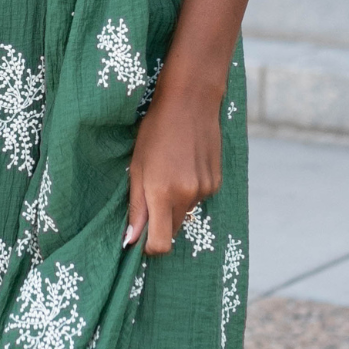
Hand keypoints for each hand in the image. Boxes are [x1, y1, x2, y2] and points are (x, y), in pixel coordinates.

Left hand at [124, 80, 222, 255]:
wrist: (190, 102)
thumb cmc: (155, 131)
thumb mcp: (137, 166)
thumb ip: (136, 206)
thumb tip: (131, 239)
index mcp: (162, 193)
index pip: (160, 244)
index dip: (150, 246)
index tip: (141, 237)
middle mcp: (187, 196)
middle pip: (172, 230)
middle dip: (161, 222)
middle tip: (151, 194)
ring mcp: (205, 190)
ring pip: (186, 213)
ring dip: (175, 203)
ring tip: (170, 171)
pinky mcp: (217, 182)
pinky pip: (199, 198)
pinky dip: (190, 190)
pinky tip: (186, 165)